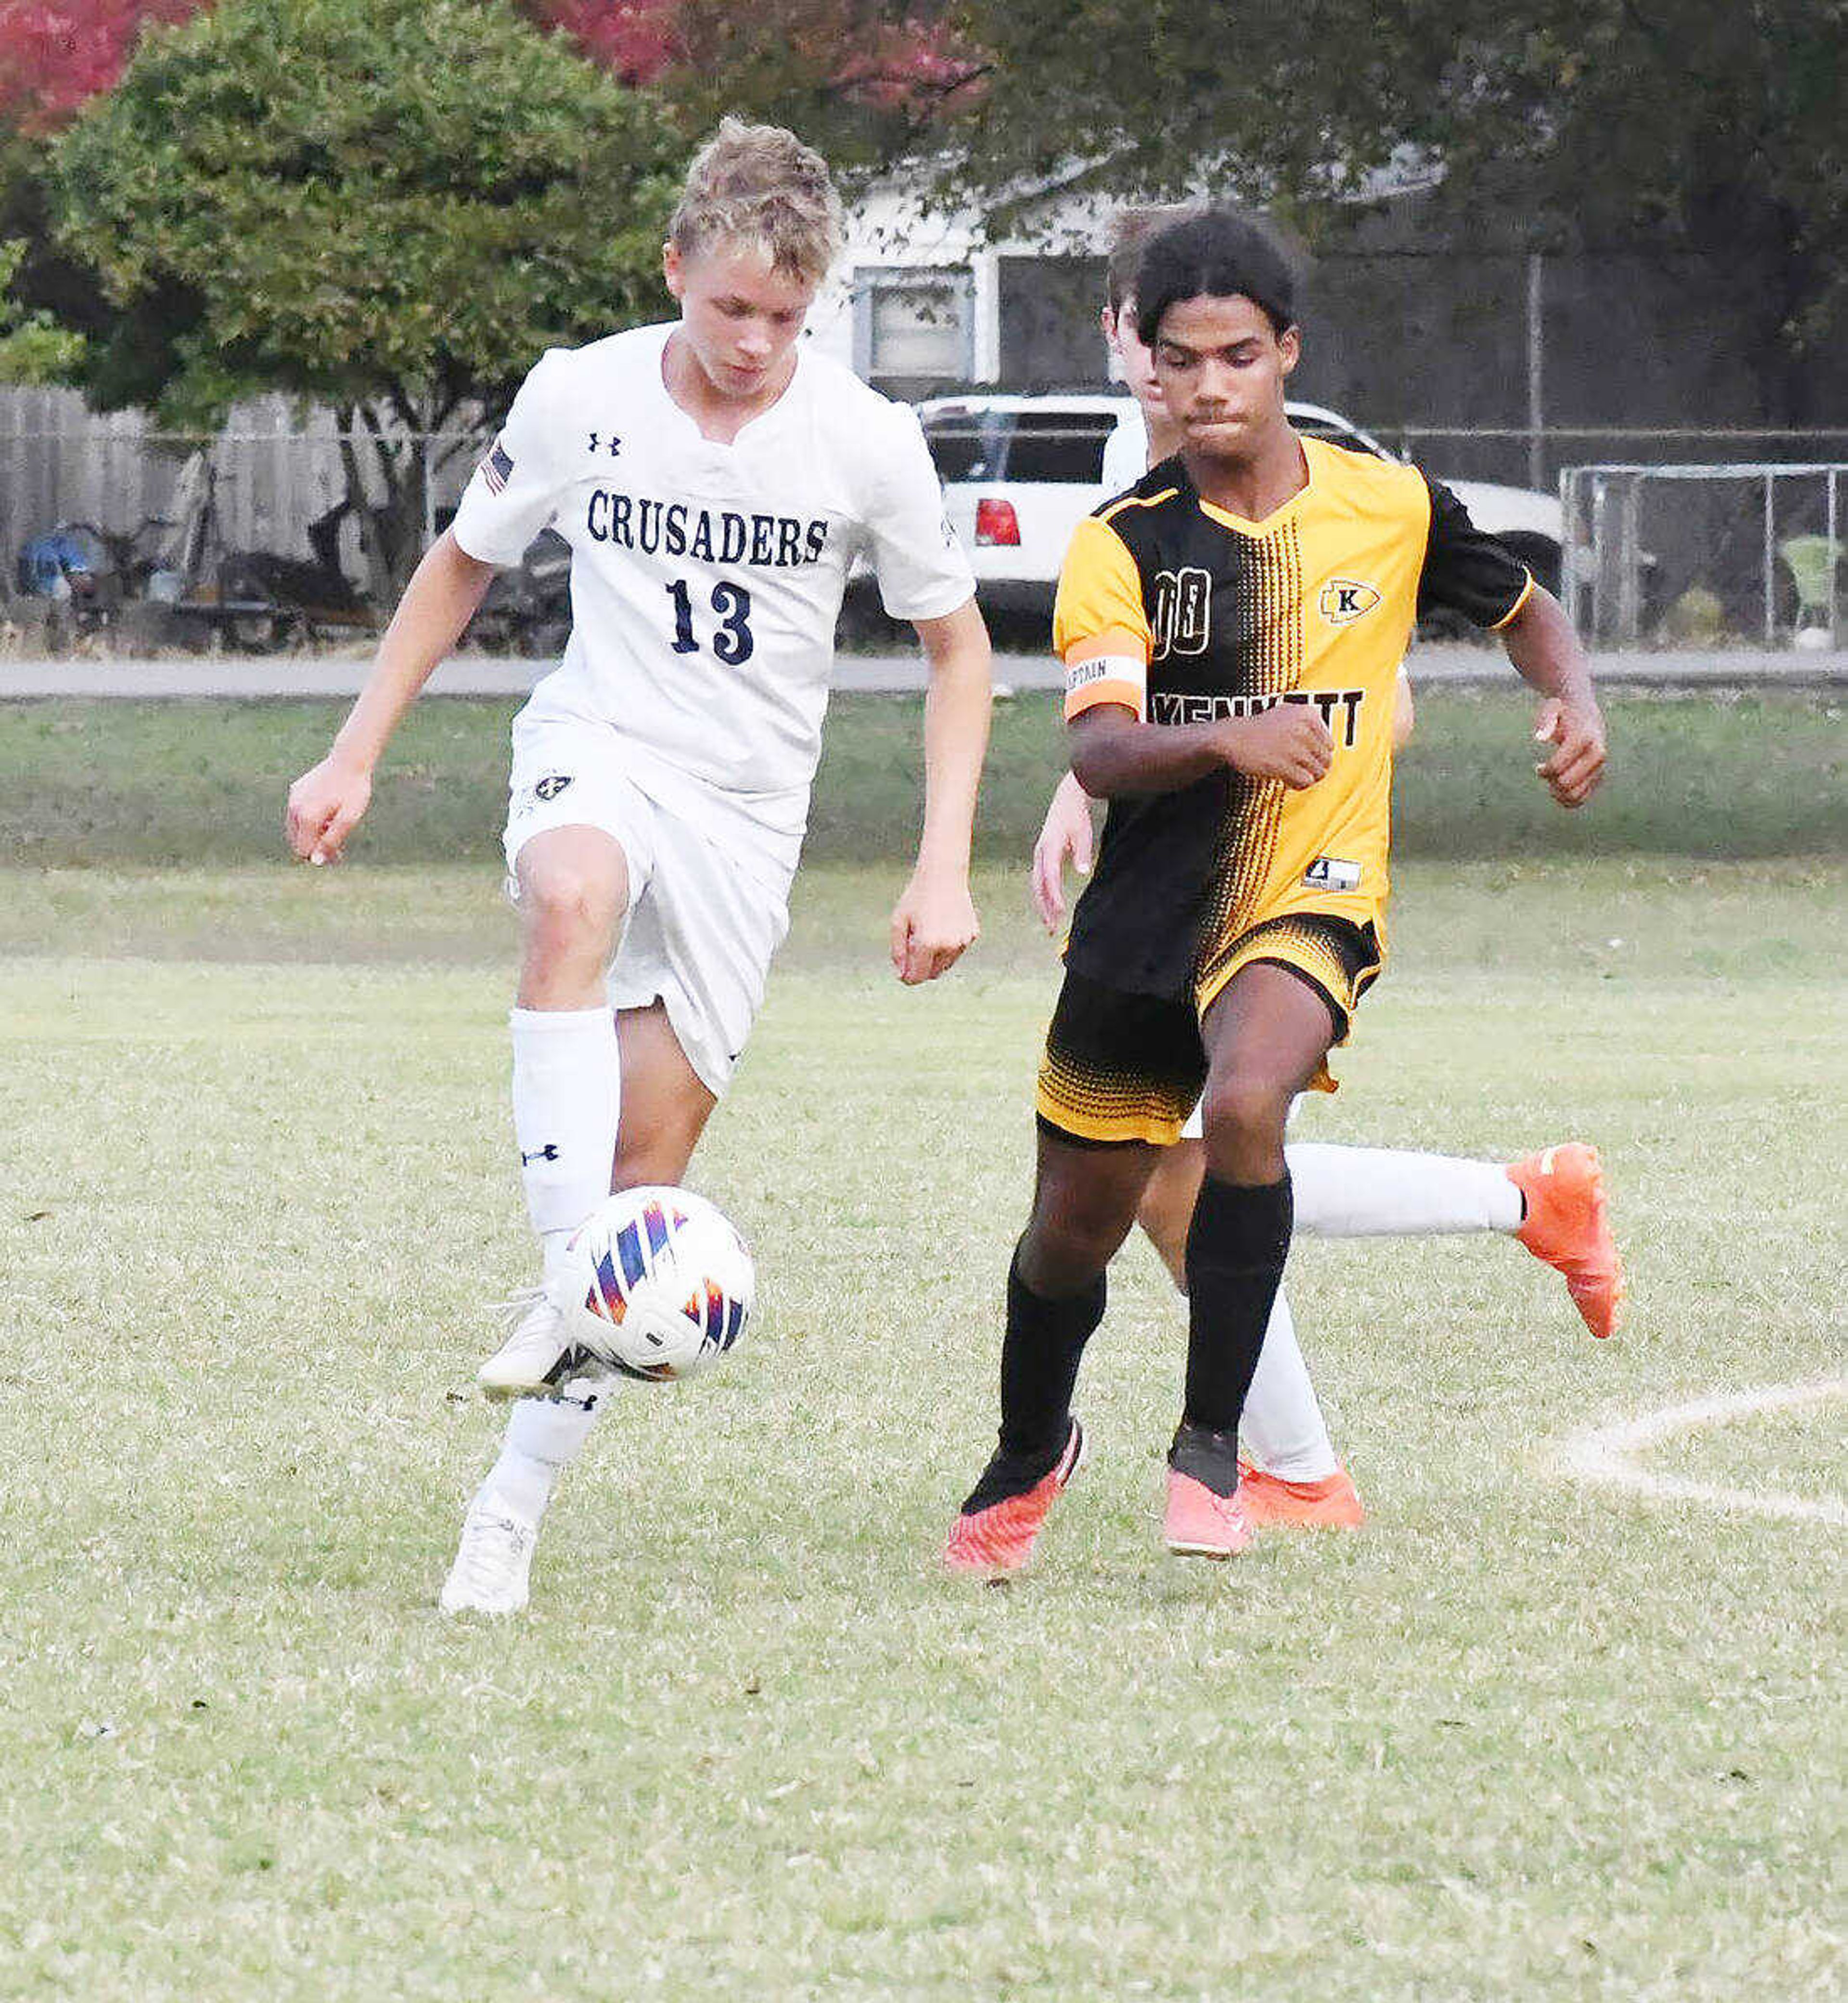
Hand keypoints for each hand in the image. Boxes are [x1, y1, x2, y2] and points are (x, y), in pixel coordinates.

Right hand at [285, 753, 372, 863]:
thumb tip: (315, 861)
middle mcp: (295, 808)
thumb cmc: (353, 790)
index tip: (340, 853)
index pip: (304, 850)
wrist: (350, 759)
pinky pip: (299, 814)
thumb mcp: (349, 819)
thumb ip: (332, 840)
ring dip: (313, 833)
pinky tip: (329, 812)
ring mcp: (293, 798)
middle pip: (298, 841)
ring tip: (334, 825)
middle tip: (340, 845)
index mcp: (307, 817)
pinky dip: (311, 819)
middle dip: (316, 846)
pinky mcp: (296, 790)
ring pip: (297, 829)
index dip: (321, 856)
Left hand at [890, 865, 978, 984]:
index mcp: (927, 943)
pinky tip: (942, 924)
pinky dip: (947, 946)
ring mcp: (962, 941)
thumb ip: (898, 951)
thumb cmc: (916, 898)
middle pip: (931, 974)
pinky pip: (956, 951)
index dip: (907, 977)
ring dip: (934, 957)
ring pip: (945, 965)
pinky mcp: (972, 935)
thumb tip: (902, 975)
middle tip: (913, 944)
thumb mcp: (898, 922)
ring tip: (928, 931)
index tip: (902, 969)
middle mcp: (947, 946)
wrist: (943, 874)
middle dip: (920, 967)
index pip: (916, 977)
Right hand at [1030, 773, 1094, 931]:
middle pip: (1039, 885)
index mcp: (1050, 846)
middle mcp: (1040, 853)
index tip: (1060, 911)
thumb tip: (1082, 872)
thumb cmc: (1076, 817)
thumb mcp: (1083, 832)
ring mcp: (1039, 856)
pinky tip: (1049, 908)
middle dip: (1044, 907)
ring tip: (1050, 924)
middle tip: (1052, 927)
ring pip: (1037, 885)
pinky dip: (1043, 896)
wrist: (1066, 801)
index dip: (1054, 894)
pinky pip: (1039, 881)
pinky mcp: (1041, 858)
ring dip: (1042, 905)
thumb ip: (1081, 853)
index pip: (1050, 875)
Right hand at [1220, 703, 1332, 788]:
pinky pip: (1305, 782)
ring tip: (1292, 775)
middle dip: (1314, 769)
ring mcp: (1294, 748)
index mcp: (1308, 714)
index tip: (1304, 758)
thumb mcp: (1287, 712)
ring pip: (1317, 773)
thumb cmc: (1259, 728)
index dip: (1317, 756)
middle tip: (1299, 770)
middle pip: (1326, 761)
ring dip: (1306, 778)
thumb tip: (1329, 747)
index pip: (1329, 745)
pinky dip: (1298, 785)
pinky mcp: (1283, 765)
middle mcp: (1303, 729)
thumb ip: (1310, 723)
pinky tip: (1286, 780)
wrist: (1232, 737)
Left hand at [1533, 697, 1606, 806]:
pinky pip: (1580, 800)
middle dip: (1551, 781)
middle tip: (1546, 772)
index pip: (1557, 767)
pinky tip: (1559, 789)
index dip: (1544, 771)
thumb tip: (1540, 739)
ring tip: (1553, 781)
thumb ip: (1545, 719)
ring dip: (1558, 792)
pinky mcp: (1598, 777)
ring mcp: (1600, 767)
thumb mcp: (1552, 707)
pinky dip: (1566, 800)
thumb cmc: (1564, 713)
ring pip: (1575, 796)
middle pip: (1565, 783)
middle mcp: (1597, 754)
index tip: (1539, 766)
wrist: (1586, 715)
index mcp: (1585, 738)